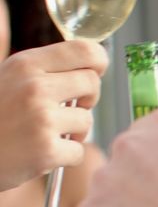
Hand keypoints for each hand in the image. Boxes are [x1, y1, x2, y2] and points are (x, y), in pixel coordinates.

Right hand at [0, 41, 106, 191]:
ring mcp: (41, 119)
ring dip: (73, 131)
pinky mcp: (46, 150)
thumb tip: (93, 65)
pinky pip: (78, 151)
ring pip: (86, 120)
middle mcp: (35, 87)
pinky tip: (41, 154)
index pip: (85, 50)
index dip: (98, 62)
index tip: (94, 73)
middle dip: (87, 98)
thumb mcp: (9, 78)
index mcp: (26, 65)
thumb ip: (45, 70)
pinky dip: (65, 156)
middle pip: (92, 83)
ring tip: (46, 134)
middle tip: (68, 109)